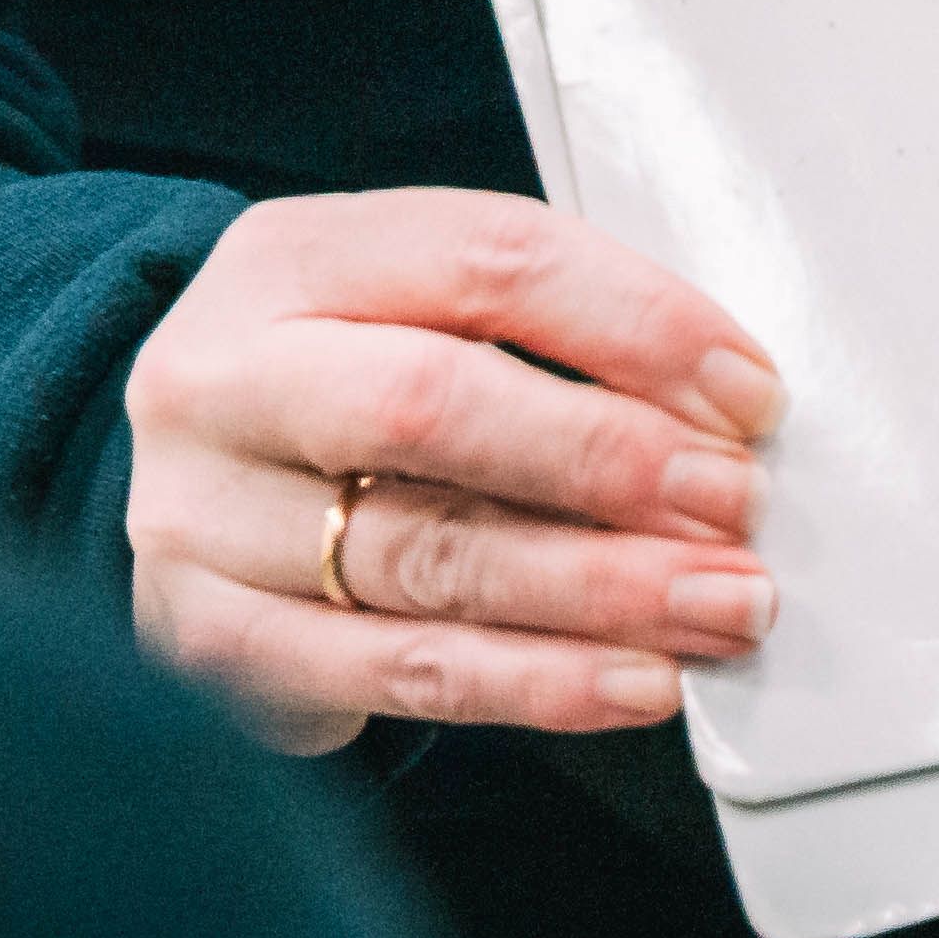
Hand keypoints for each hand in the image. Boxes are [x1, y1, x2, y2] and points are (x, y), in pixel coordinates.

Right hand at [124, 186, 786, 749]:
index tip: (745, 393)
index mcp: (293, 256)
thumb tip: (722, 413)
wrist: (193, 482)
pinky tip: (633, 682)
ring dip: (599, 590)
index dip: (632, 324)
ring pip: (424, 555)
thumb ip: (544, 336)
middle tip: (732, 506)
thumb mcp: (410, 309)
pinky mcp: (212, 642)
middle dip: (607, 459)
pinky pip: (398, 671)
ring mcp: (201, 517)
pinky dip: (534, 682)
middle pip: (430, 405)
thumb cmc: (338, 384)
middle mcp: (224, 377)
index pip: (482, 258)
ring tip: (715, 605)